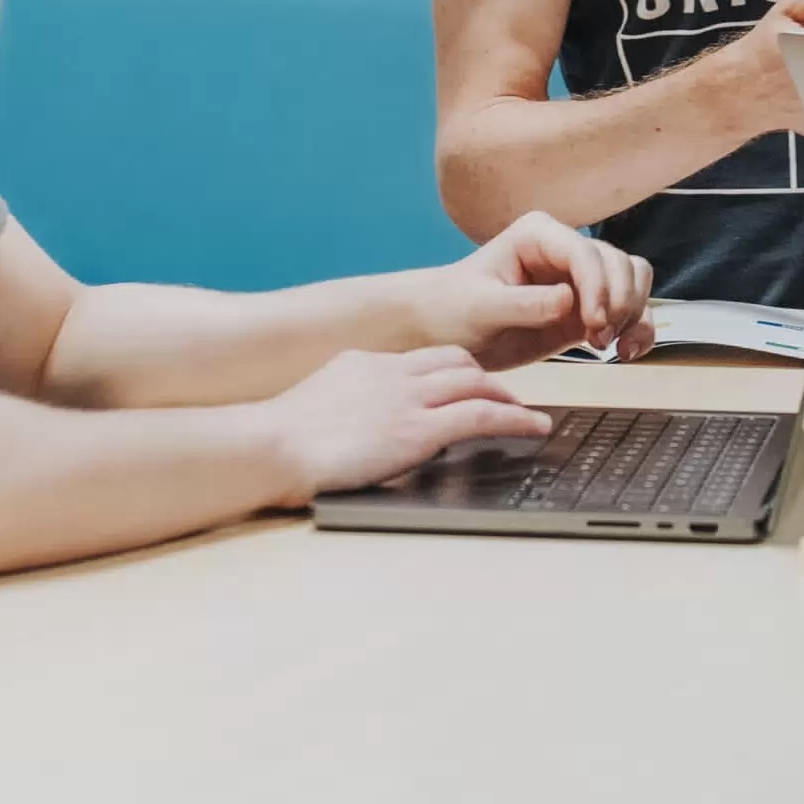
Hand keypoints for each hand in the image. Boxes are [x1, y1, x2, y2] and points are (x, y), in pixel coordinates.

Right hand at [269, 346, 550, 497]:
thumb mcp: (319, 406)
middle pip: (457, 363)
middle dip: (487, 379)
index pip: (424, 357)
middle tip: (506, 399)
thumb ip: (348, 406)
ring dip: (510, 398)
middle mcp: (393, 373)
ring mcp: (408, 398)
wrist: (269, 446)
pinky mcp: (418, 428)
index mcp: (366, 364)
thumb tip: (359, 425)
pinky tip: (534, 429)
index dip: (455, 370)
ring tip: (530, 416)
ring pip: (478, 382)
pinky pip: (482, 414)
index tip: (469, 382)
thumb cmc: (279, 441)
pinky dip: (516, 419)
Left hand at [422, 211, 654, 369]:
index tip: (593, 324)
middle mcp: (565, 250)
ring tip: (611, 346)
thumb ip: (523, 304)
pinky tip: (627, 352)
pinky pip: (630, 310)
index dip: (598, 287)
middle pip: (620, 263)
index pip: (586, 253)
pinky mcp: (586, 309)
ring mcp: (579, 279)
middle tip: (598, 339)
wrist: (444, 333)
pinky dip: (638, 329)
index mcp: (538, 235)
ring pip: (634, 280)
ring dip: (634, 313)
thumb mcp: (480, 308)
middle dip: (619, 301)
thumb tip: (568, 301)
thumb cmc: (452, 311)